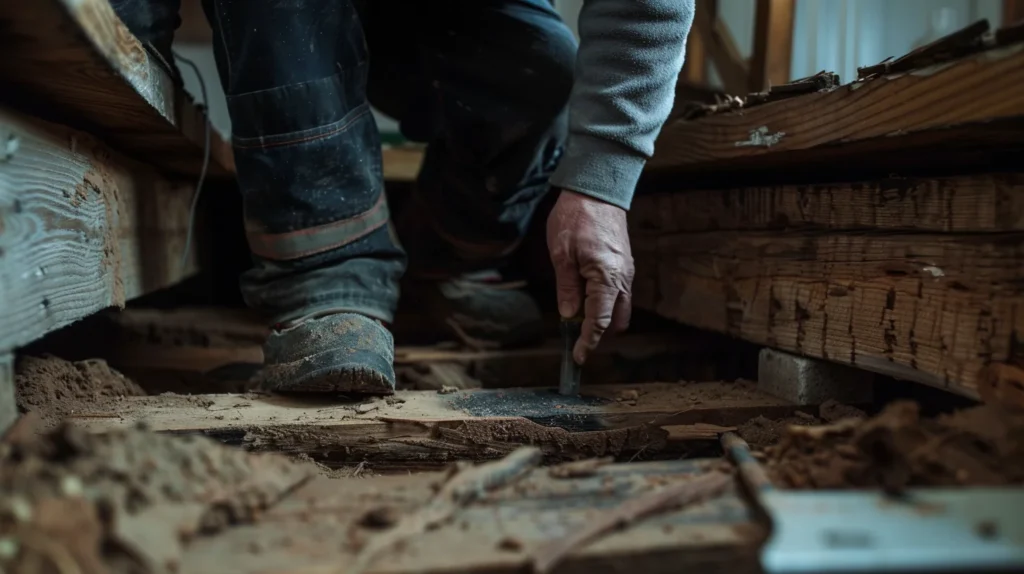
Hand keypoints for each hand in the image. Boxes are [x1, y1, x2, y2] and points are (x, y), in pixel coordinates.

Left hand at [547, 190, 633, 364]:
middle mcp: (623, 278)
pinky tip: (586, 297)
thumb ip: (567, 287)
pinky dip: (606, 302)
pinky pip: (619, 292)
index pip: (599, 321)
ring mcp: (627, 270)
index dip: (588, 342)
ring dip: (603, 317)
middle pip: (616, 319)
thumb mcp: (562, 253)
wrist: (597, 188)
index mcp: (607, 278)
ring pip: (620, 307)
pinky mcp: (625, 263)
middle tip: (577, 341)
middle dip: (599, 334)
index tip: (578, 357)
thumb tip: (569, 316)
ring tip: (578, 320)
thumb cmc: (576, 217)